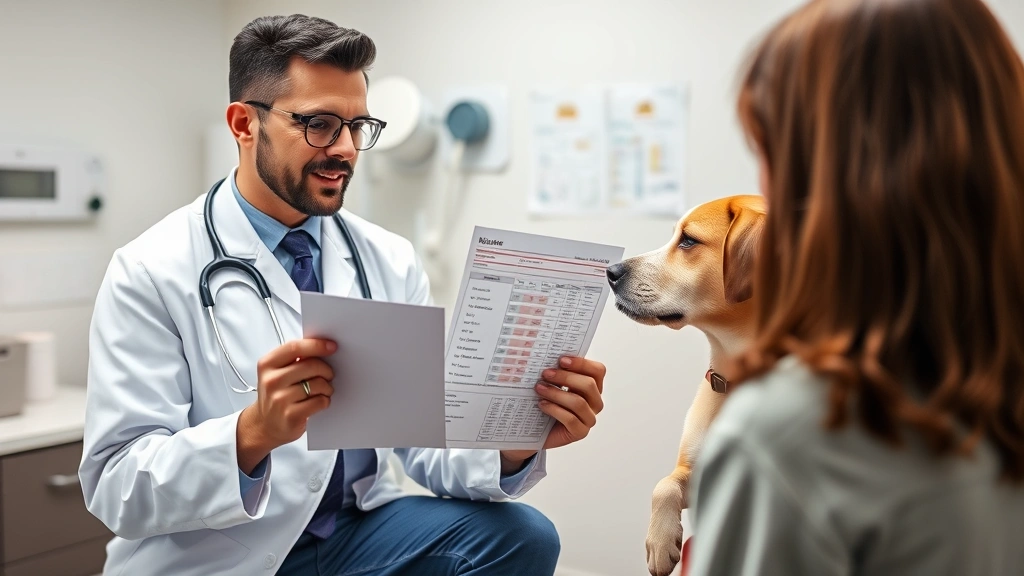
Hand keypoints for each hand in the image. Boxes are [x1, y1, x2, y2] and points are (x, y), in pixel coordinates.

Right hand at [236, 339, 335, 473]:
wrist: (265, 424)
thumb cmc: (277, 394)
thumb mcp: (278, 372)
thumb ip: (295, 358)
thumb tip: (323, 347)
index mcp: (267, 364)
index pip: (294, 348)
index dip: (316, 345)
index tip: (332, 346)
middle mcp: (271, 380)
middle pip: (310, 365)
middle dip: (326, 369)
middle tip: (329, 374)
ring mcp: (279, 399)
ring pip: (317, 384)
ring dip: (327, 387)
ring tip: (324, 390)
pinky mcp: (290, 415)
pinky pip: (319, 401)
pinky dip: (324, 400)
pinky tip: (319, 401)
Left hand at [500, 356, 605, 469]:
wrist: (535, 428)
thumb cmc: (546, 401)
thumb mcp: (554, 383)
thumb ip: (557, 370)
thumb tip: (547, 355)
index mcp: (593, 387)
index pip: (598, 371)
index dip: (582, 363)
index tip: (561, 360)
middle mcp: (595, 402)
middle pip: (588, 385)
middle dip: (565, 377)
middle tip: (545, 373)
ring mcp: (589, 418)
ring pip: (579, 402)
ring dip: (556, 393)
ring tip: (539, 388)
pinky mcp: (580, 432)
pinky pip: (570, 419)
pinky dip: (554, 409)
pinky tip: (542, 404)